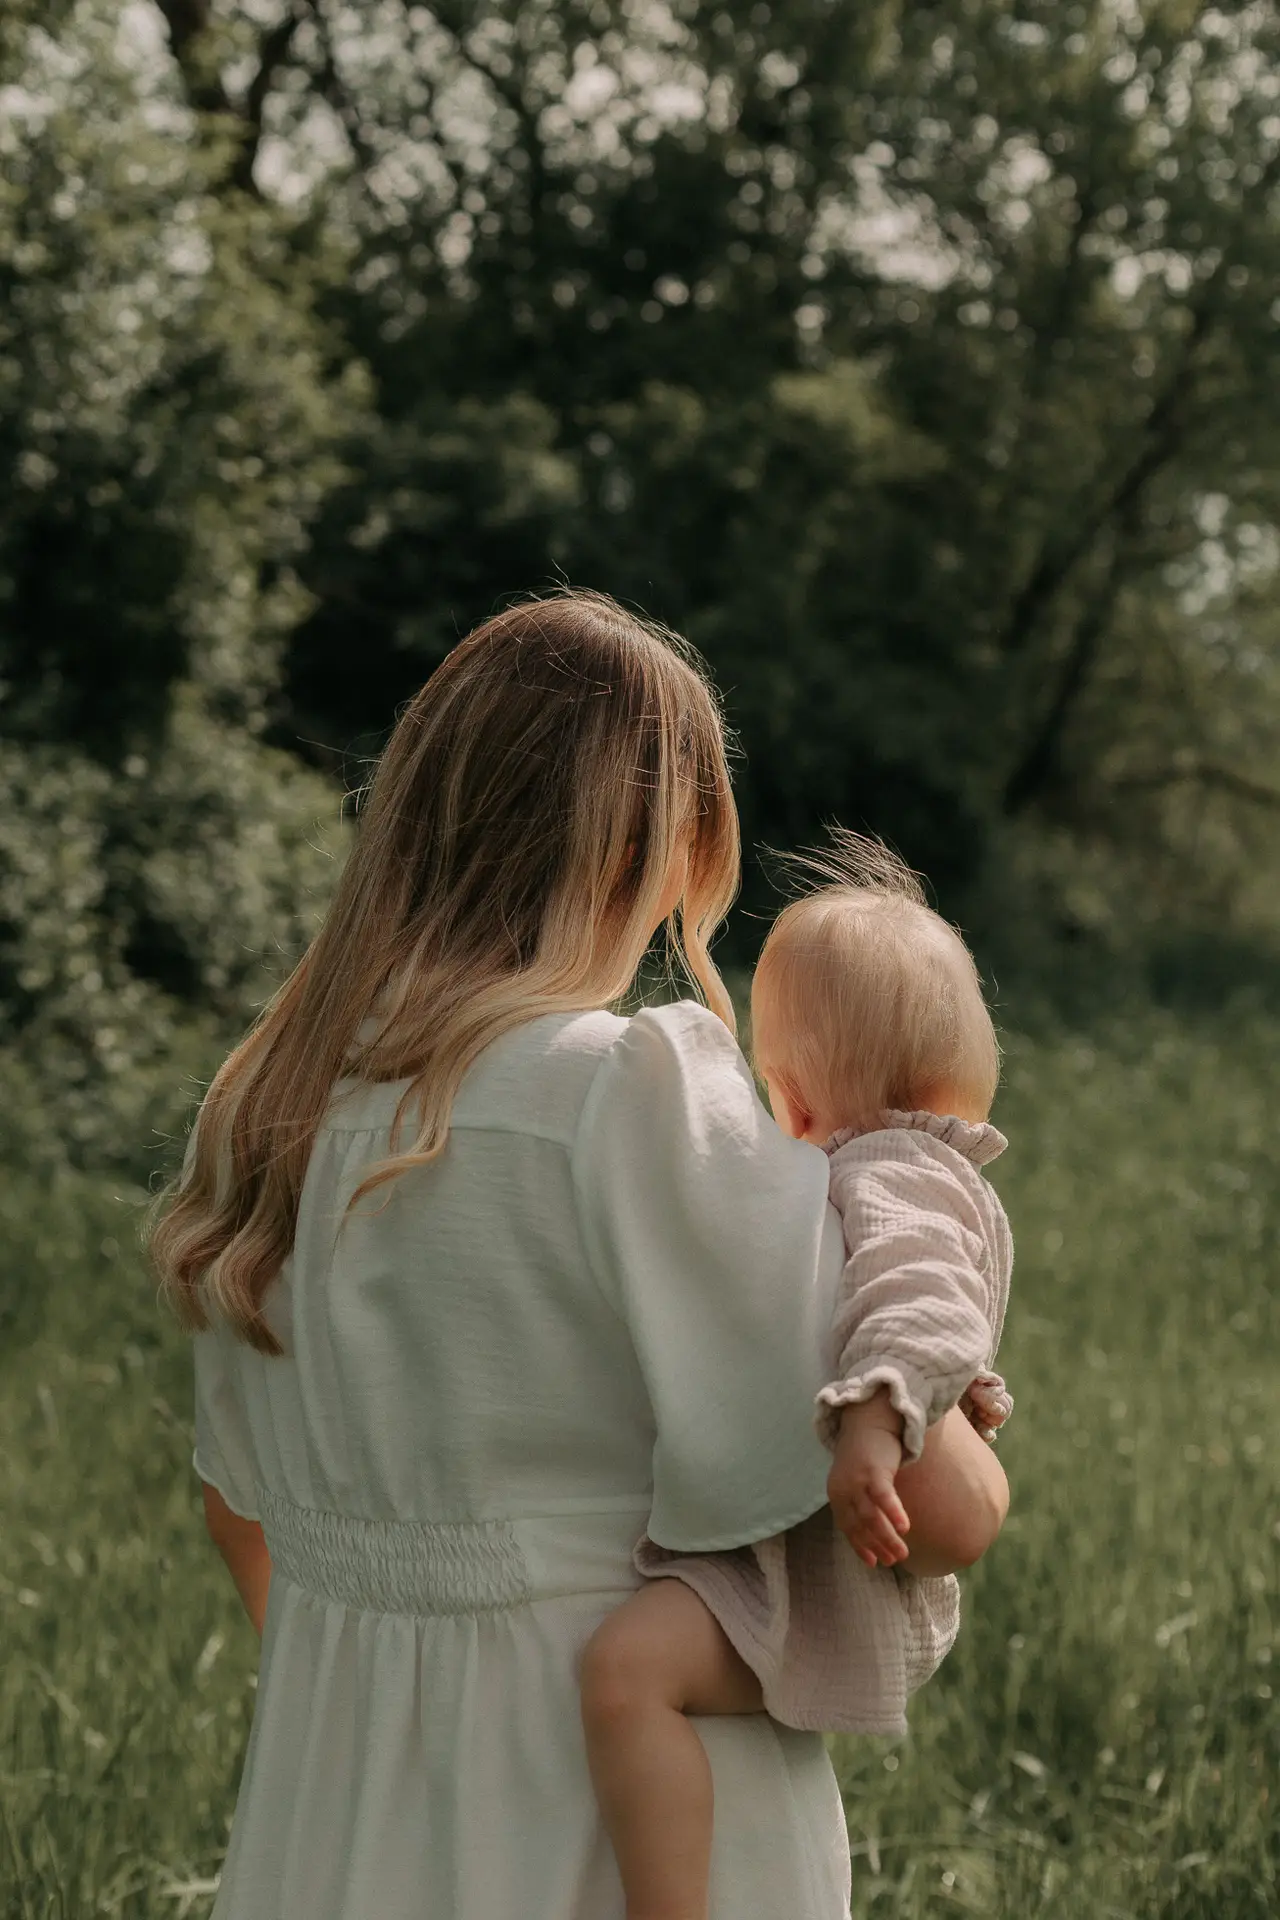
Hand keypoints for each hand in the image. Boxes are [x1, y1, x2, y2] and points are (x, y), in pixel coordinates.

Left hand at [827, 1391, 909, 1567]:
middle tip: (893, 1561)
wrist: (867, 1422)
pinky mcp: (873, 1472)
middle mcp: (843, 1490)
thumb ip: (860, 1501)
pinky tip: (905, 1528)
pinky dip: (893, 1515)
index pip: (847, 1527)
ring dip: (887, 1539)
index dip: (860, 1546)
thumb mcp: (855, 1480)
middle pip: (859, 1526)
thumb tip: (875, 1529)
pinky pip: (883, 1498)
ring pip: (871, 1518)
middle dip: (876, 1546)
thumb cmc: (865, 1455)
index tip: (874, 1562)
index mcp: (837, 1494)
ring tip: (902, 1553)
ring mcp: (857, 1482)